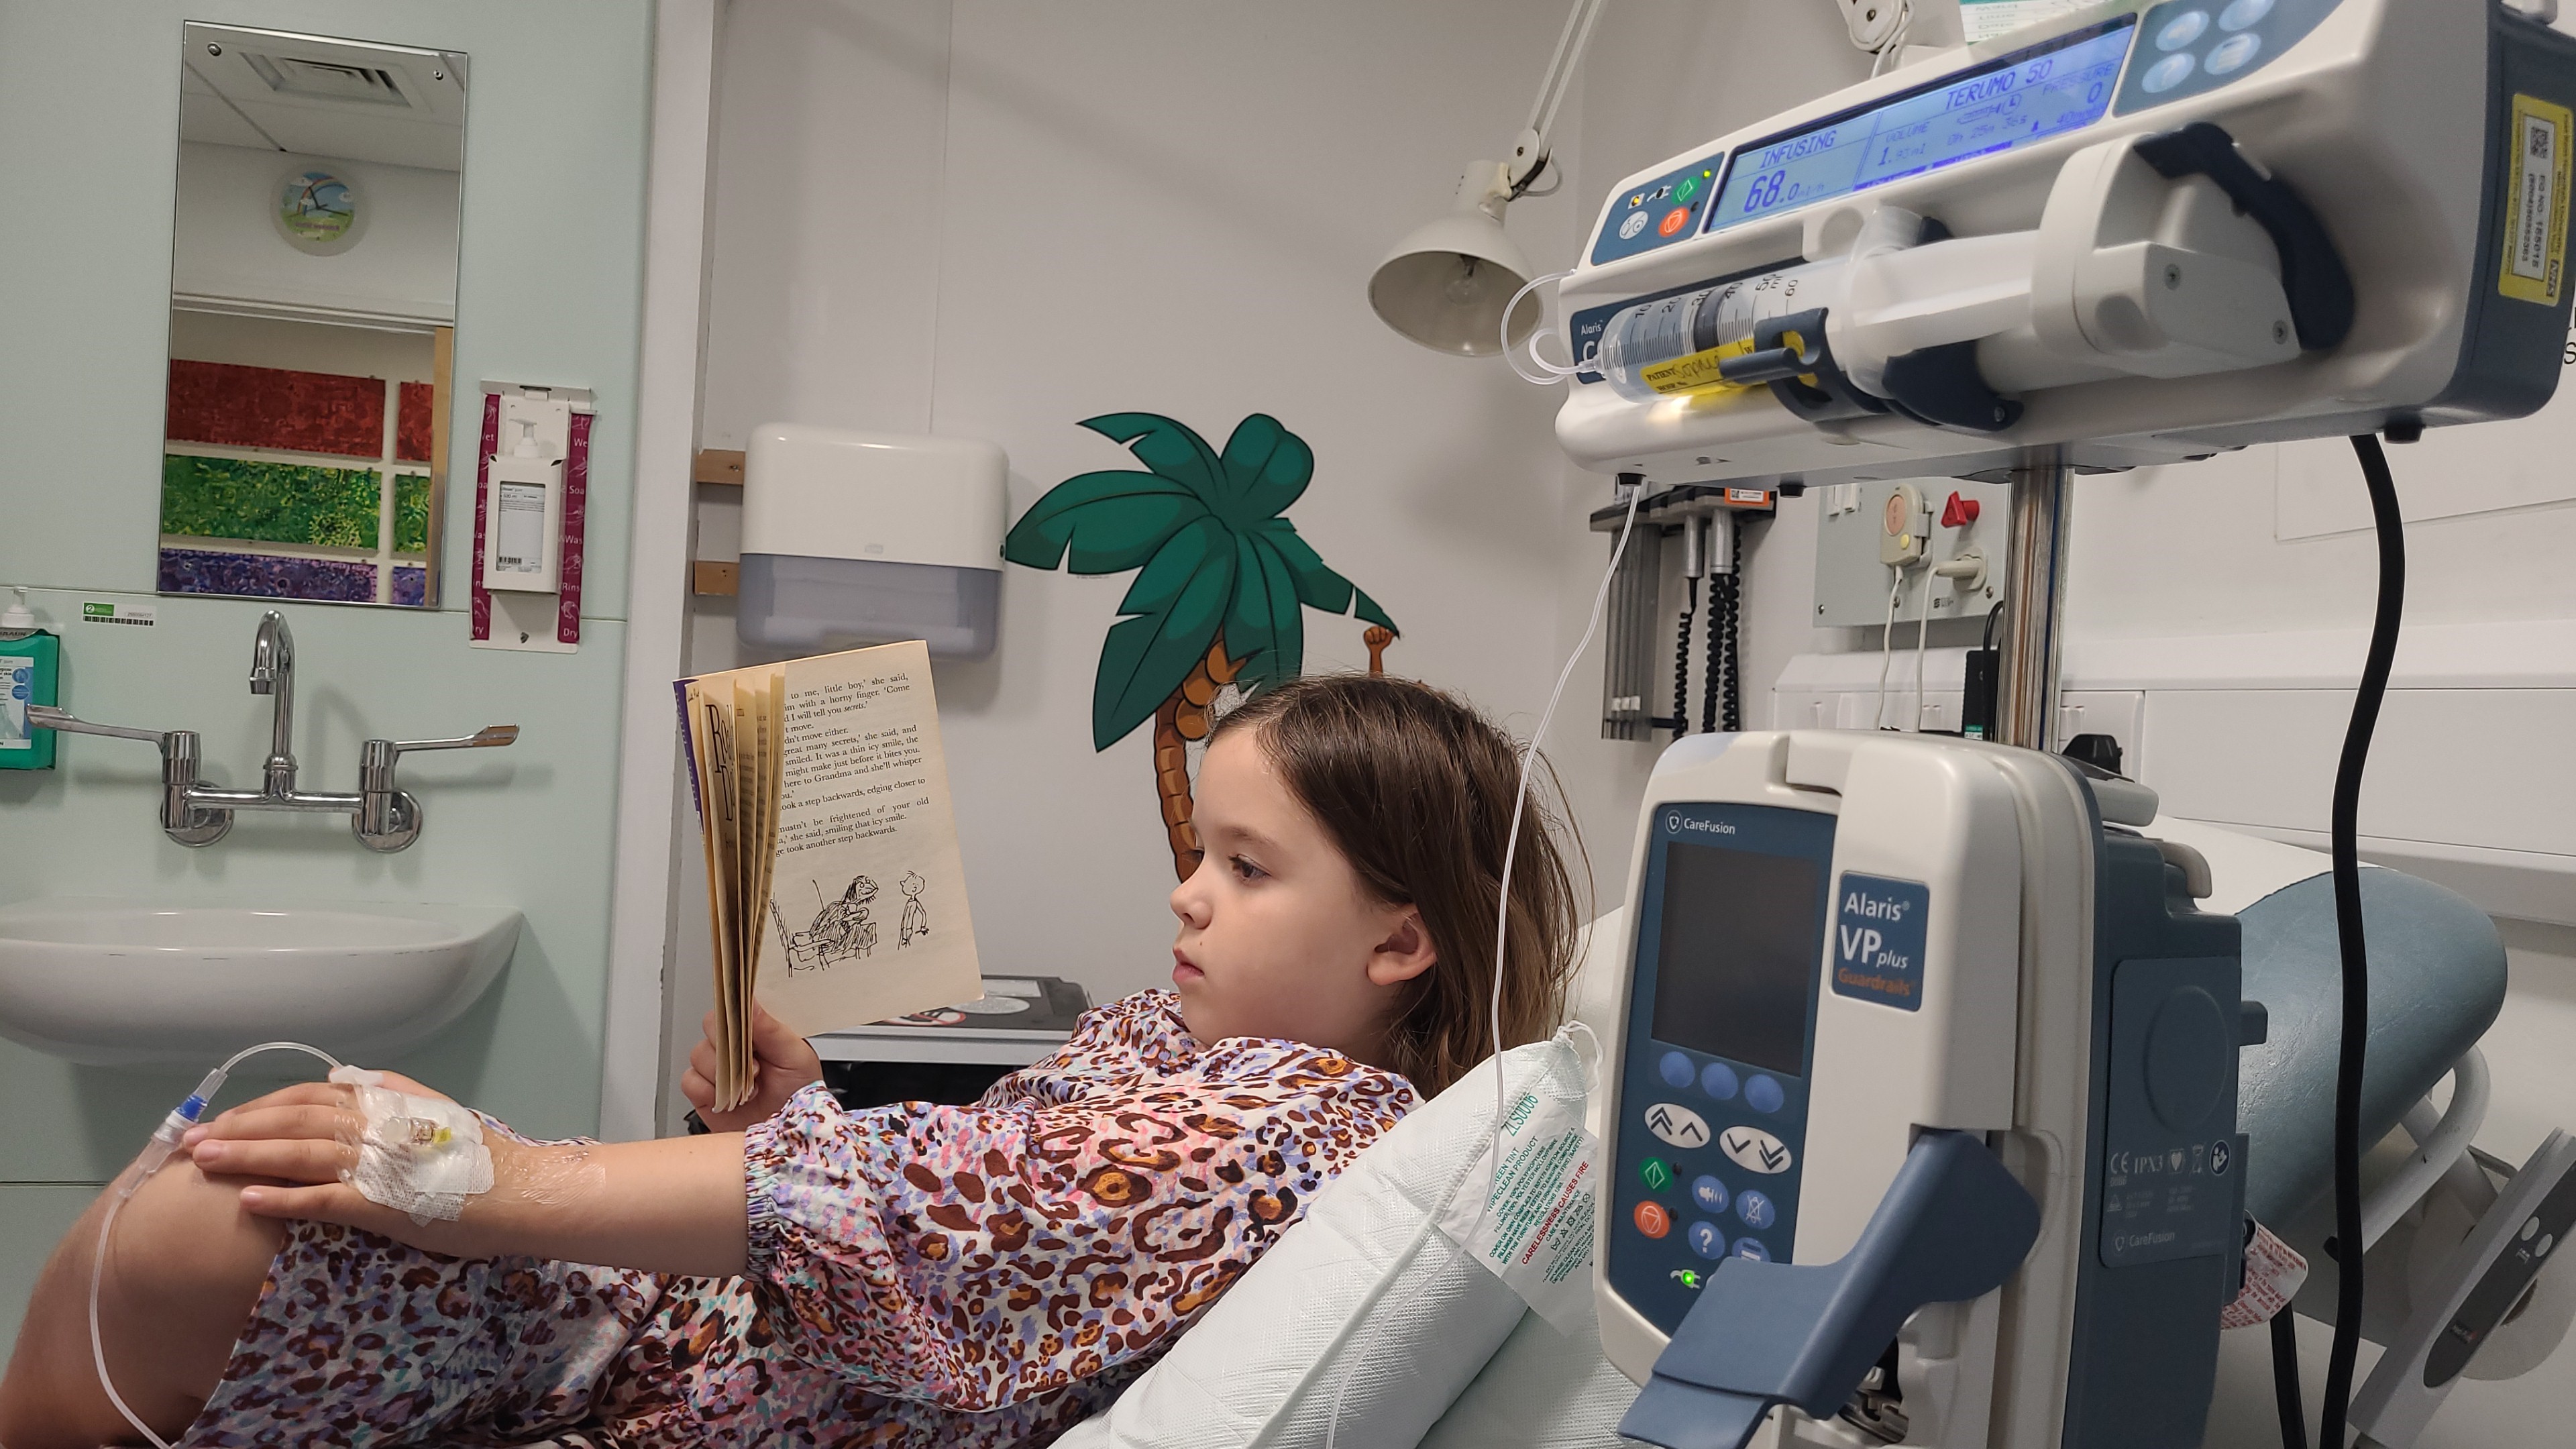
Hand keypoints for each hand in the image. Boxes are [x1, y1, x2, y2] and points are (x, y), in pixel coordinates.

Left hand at [180, 1072, 502, 1254]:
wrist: (522, 1192)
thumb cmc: (477, 1158)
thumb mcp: (432, 1109)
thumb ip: (387, 1091)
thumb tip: (339, 1078)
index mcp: (385, 1102)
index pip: (307, 1097)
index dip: (259, 1107)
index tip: (222, 1120)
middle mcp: (376, 1125)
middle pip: (293, 1120)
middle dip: (237, 1129)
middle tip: (190, 1142)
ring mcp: (378, 1163)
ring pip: (300, 1153)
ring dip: (246, 1156)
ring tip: (202, 1163)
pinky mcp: (383, 1203)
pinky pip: (324, 1199)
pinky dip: (283, 1198)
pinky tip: (248, 1199)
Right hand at [681, 1002, 823, 1131]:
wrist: (789, 1135)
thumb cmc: (800, 1095)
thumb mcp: (796, 1056)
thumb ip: (772, 1029)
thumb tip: (751, 1002)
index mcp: (759, 1030)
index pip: (734, 1006)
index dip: (734, 1013)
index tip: (742, 1024)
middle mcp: (735, 1045)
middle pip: (710, 1026)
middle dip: (729, 1047)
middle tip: (754, 1067)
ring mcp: (717, 1068)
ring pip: (698, 1053)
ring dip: (723, 1074)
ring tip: (748, 1089)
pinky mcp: (704, 1092)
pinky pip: (690, 1081)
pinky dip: (708, 1091)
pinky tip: (731, 1100)